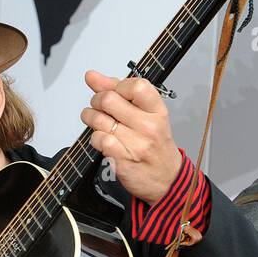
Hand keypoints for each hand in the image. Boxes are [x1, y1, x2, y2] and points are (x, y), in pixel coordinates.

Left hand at [80, 70, 182, 205]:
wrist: (167, 180)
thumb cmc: (155, 146)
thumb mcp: (147, 115)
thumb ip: (120, 93)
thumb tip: (93, 76)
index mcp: (157, 111)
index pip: (136, 85)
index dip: (117, 85)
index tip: (113, 92)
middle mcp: (149, 126)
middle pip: (109, 100)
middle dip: (96, 101)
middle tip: (99, 107)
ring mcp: (136, 144)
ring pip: (99, 120)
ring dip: (91, 118)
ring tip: (96, 121)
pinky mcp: (123, 160)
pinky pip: (99, 140)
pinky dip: (95, 138)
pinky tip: (101, 139)